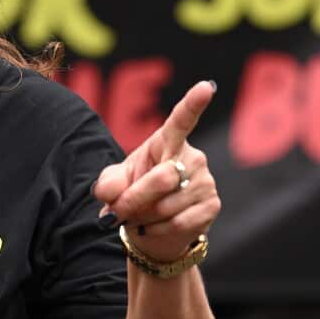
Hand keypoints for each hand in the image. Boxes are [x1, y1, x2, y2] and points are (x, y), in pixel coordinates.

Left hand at [93, 80, 220, 262]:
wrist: (150, 227)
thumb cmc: (132, 194)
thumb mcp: (112, 185)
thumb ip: (107, 186)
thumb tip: (112, 196)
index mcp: (167, 141)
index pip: (181, 120)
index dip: (193, 103)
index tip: (206, 87)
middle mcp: (192, 157)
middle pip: (164, 178)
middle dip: (135, 199)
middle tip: (118, 212)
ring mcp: (206, 181)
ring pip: (168, 206)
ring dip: (144, 218)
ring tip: (140, 217)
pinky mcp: (212, 205)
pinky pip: (178, 223)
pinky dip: (157, 230)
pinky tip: (153, 227)